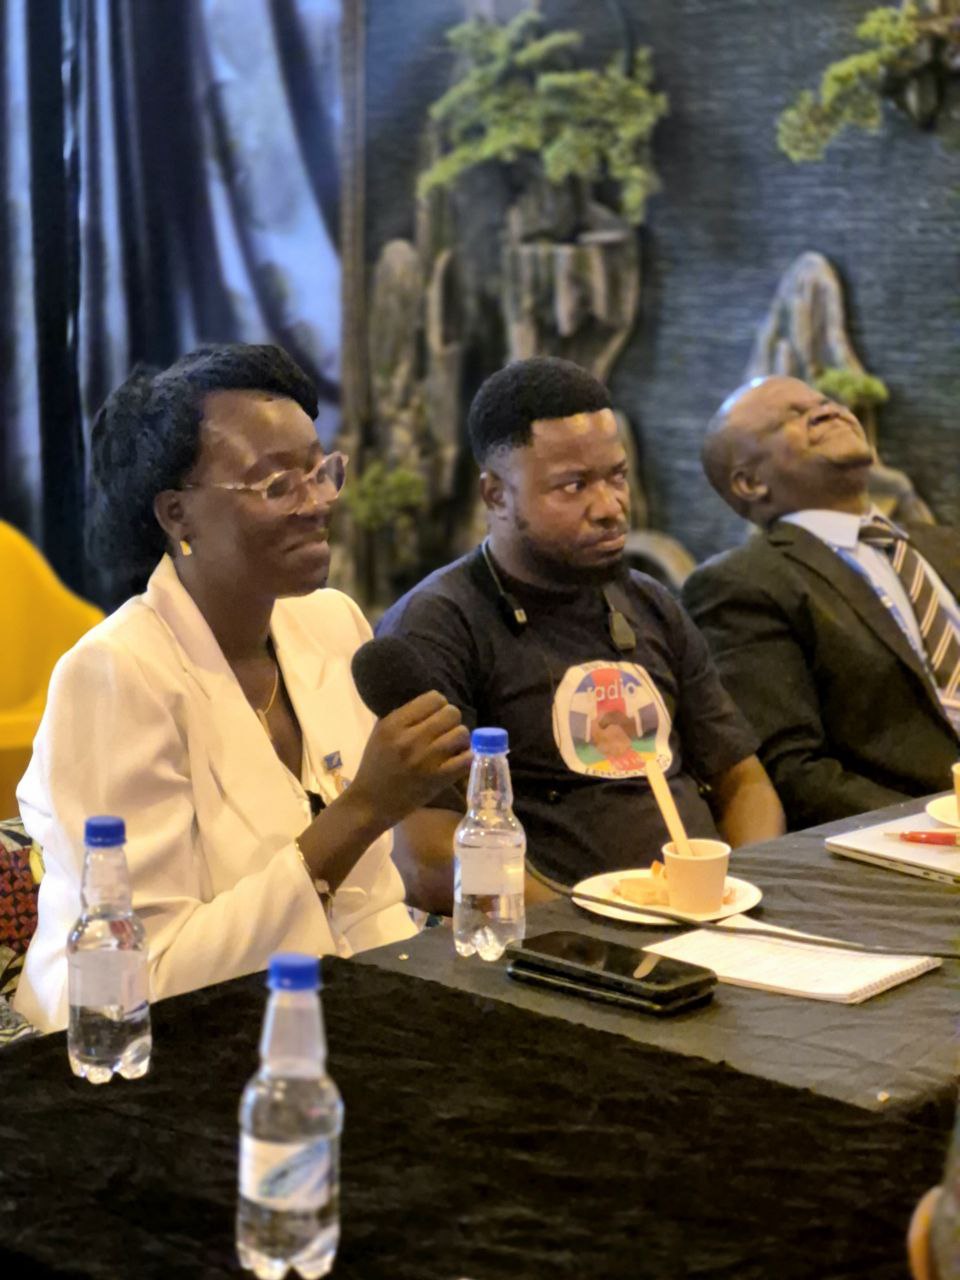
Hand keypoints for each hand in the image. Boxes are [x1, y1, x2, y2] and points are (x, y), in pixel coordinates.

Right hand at [349, 692, 471, 829]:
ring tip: (452, 747)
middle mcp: (410, 739)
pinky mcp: (437, 780)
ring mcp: (425, 760)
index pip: (434, 698)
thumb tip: (433, 703)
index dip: (439, 706)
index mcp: (394, 724)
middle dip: (452, 721)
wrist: (370, 803)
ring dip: (460, 739)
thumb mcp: (381, 733)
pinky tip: (458, 761)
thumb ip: (404, 716)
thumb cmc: (375, 766)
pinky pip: (466, 759)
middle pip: (451, 713)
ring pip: (461, 733)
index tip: (435, 717)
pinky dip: (466, 758)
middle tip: (445, 732)